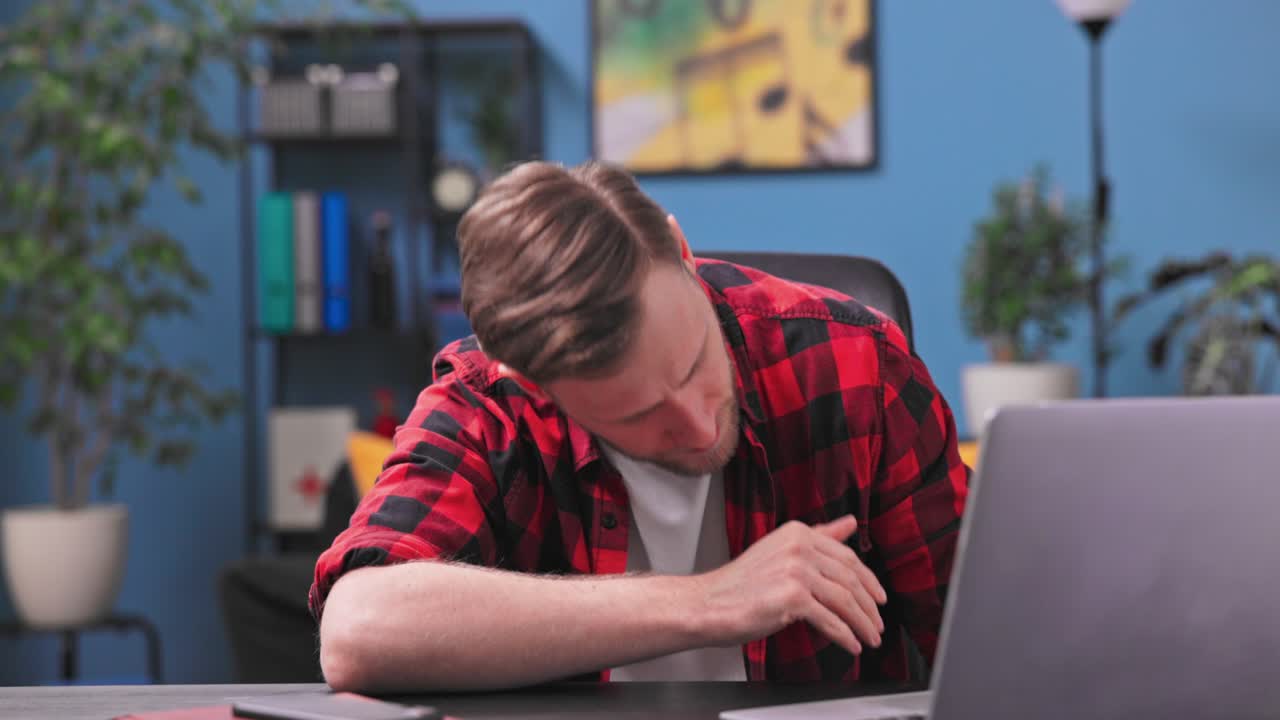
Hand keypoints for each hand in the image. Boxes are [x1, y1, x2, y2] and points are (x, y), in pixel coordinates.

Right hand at [693, 516, 886, 655]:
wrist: (707, 605)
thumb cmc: (739, 585)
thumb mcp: (781, 551)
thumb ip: (818, 536)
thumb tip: (849, 524)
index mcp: (797, 533)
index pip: (847, 556)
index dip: (869, 581)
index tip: (878, 598)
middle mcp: (798, 547)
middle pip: (850, 579)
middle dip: (869, 607)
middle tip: (877, 624)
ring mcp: (796, 571)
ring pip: (845, 601)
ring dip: (862, 625)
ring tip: (868, 639)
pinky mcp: (792, 598)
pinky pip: (830, 620)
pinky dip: (845, 636)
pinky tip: (850, 645)